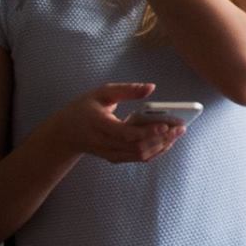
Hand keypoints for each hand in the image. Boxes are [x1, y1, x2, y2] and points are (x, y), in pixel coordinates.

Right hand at [50, 81, 185, 164]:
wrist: (64, 133)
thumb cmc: (84, 109)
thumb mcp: (101, 93)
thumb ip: (126, 90)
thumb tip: (151, 87)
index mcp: (98, 124)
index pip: (124, 132)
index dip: (146, 131)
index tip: (166, 125)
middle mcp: (103, 142)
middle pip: (137, 146)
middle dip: (161, 138)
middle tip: (180, 127)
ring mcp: (109, 153)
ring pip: (139, 155)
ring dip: (162, 146)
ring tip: (178, 133)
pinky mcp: (115, 157)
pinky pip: (138, 158)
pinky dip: (155, 151)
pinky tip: (168, 141)